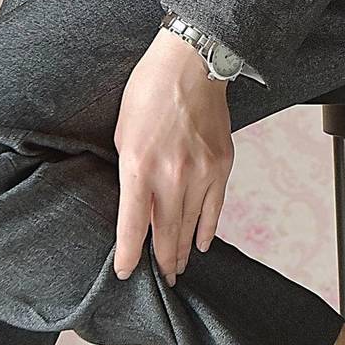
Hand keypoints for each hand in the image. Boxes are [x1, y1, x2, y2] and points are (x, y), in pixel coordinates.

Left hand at [113, 28, 233, 284]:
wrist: (191, 64)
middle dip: (161, 262)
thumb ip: (129, 171)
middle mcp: (171, 176)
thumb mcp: (123, 133)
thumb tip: (135, 202)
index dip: (129, 256)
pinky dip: (206, 229)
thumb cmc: (149, 91)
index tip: (126, 274)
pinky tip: (201, 244)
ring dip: (183, 251)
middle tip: (160, 280)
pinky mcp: (221, 166)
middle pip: (165, 234)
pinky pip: (214, 208)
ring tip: (178, 270)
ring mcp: (201, 173)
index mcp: (139, 167)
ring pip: (191, 226)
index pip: (132, 227)